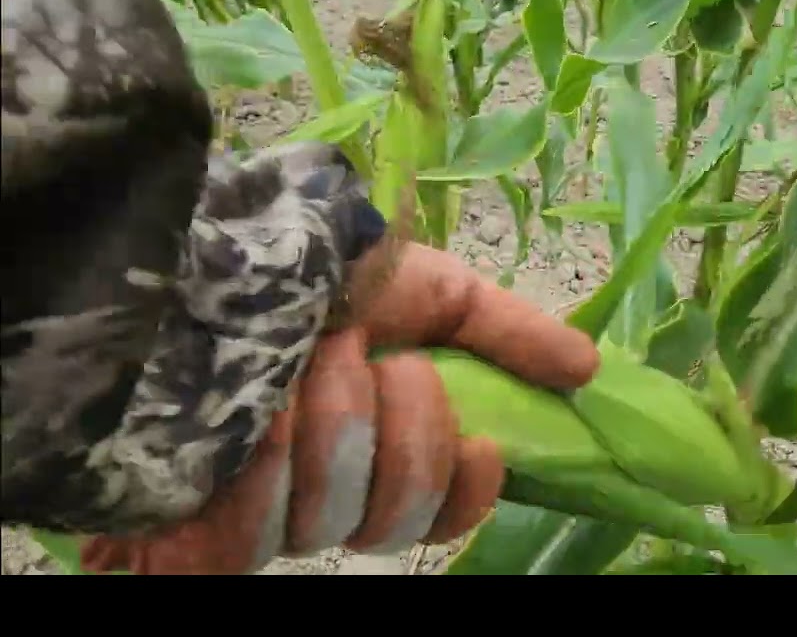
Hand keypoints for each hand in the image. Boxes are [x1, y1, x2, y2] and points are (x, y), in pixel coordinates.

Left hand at [79, 242, 599, 573]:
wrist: (202, 262)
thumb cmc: (315, 267)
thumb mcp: (428, 286)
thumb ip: (509, 331)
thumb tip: (591, 370)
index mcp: (386, 440)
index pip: (441, 510)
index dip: (466, 491)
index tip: (483, 445)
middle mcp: (331, 486)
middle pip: (398, 517)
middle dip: (396, 429)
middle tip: (360, 359)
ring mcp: (264, 512)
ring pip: (334, 519)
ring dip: (325, 423)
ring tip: (290, 366)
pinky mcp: (198, 530)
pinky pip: (254, 541)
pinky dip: (260, 470)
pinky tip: (249, 422)